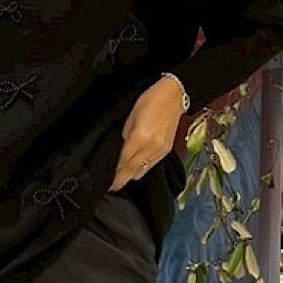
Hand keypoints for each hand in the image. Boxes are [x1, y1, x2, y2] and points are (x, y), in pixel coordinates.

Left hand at [109, 76, 186, 192]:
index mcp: (140, 138)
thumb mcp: (131, 116)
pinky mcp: (166, 151)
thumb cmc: (150, 100)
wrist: (173, 96)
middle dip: (122, 180)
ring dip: (132, 175)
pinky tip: (137, 167)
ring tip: (123, 178)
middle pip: (133, 171)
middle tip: (113, 186)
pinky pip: (151, 165)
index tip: (109, 183)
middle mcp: (151, 148)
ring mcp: (160, 151)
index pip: (124, 162)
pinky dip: (142, 169)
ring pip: (143, 170)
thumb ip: (126, 136)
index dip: (116, 174)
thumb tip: (124, 149)